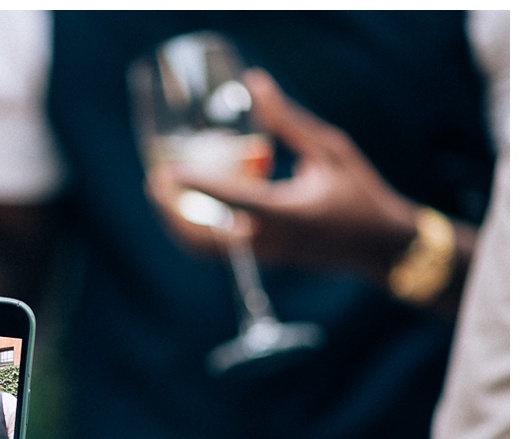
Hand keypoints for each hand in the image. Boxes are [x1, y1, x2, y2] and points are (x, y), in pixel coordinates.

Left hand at [146, 68, 420, 282]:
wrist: (378, 245)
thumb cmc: (359, 192)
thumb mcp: (331, 149)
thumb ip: (287, 121)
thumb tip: (254, 84)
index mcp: (292, 213)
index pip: (236, 199)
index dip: (199, 185)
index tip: (169, 171)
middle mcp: (271, 240)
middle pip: (205, 236)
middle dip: (172, 212)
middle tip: (153, 180)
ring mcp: (263, 256)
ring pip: (205, 248)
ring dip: (177, 223)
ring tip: (161, 191)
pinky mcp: (260, 260)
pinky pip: (215, 250)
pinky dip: (194, 229)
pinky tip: (184, 203)